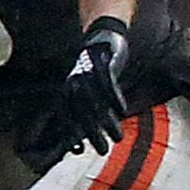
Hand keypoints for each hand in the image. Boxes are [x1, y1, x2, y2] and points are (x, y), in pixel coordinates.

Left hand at [62, 16, 130, 153]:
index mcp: (69, 89)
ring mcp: (89, 73)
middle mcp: (76, 82)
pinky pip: (108, 84)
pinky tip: (122, 111)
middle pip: (83, 113)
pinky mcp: (104, 64)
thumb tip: (85, 131)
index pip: (67, 116)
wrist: (103, 38)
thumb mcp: (88, 88)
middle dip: (93, 133)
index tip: (78, 151)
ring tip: (118, 138)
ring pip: (97, 102)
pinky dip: (114, 98)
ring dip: (107, 121)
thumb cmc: (96, 70)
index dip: (71, 134)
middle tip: (102, 151)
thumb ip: (86, 108)